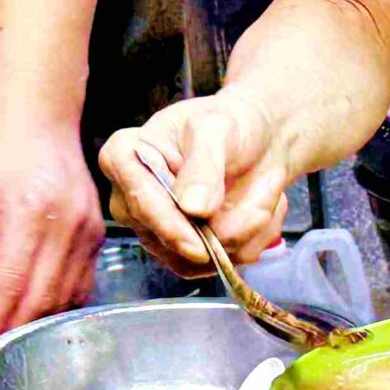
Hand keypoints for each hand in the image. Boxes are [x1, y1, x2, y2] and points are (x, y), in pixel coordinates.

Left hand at [0, 109, 102, 349]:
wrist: (41, 121)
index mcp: (28, 212)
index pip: (10, 283)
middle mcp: (66, 225)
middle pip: (42, 298)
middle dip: (13, 331)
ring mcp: (88, 232)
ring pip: (65, 297)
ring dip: (37, 323)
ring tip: (9, 336)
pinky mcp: (98, 236)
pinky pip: (82, 284)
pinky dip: (59, 305)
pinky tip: (38, 312)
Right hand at [97, 89, 290, 277]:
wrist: (259, 143)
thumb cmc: (229, 123)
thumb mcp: (217, 129)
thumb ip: (203, 164)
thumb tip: (192, 208)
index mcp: (125, 158)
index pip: (136, 199)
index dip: (167, 224)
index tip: (197, 241)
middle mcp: (131, 201)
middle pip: (164, 238)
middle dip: (221, 228)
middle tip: (264, 203)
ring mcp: (157, 231)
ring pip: (196, 259)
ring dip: (242, 235)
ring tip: (263, 201)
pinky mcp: (185, 253)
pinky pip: (218, 265)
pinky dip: (249, 243)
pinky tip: (258, 213)